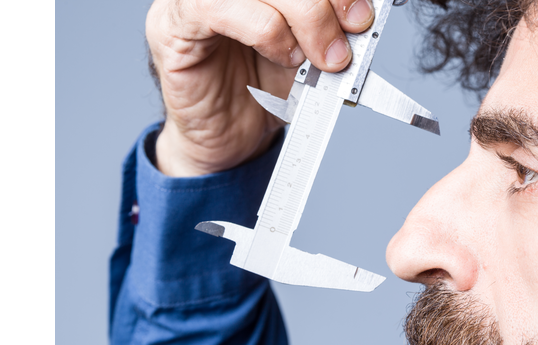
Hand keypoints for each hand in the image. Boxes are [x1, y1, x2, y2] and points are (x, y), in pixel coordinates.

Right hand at [146, 0, 375, 175]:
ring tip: (320, 59)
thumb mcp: (309, 57)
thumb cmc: (262, 92)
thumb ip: (329, 32)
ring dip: (306, 20)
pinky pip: (222, 9)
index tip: (362, 17)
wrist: (229, 139)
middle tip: (343, 48)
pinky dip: (268, 33)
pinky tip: (286, 57)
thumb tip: (362, 18)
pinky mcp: (175, 23)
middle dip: (325, 7)